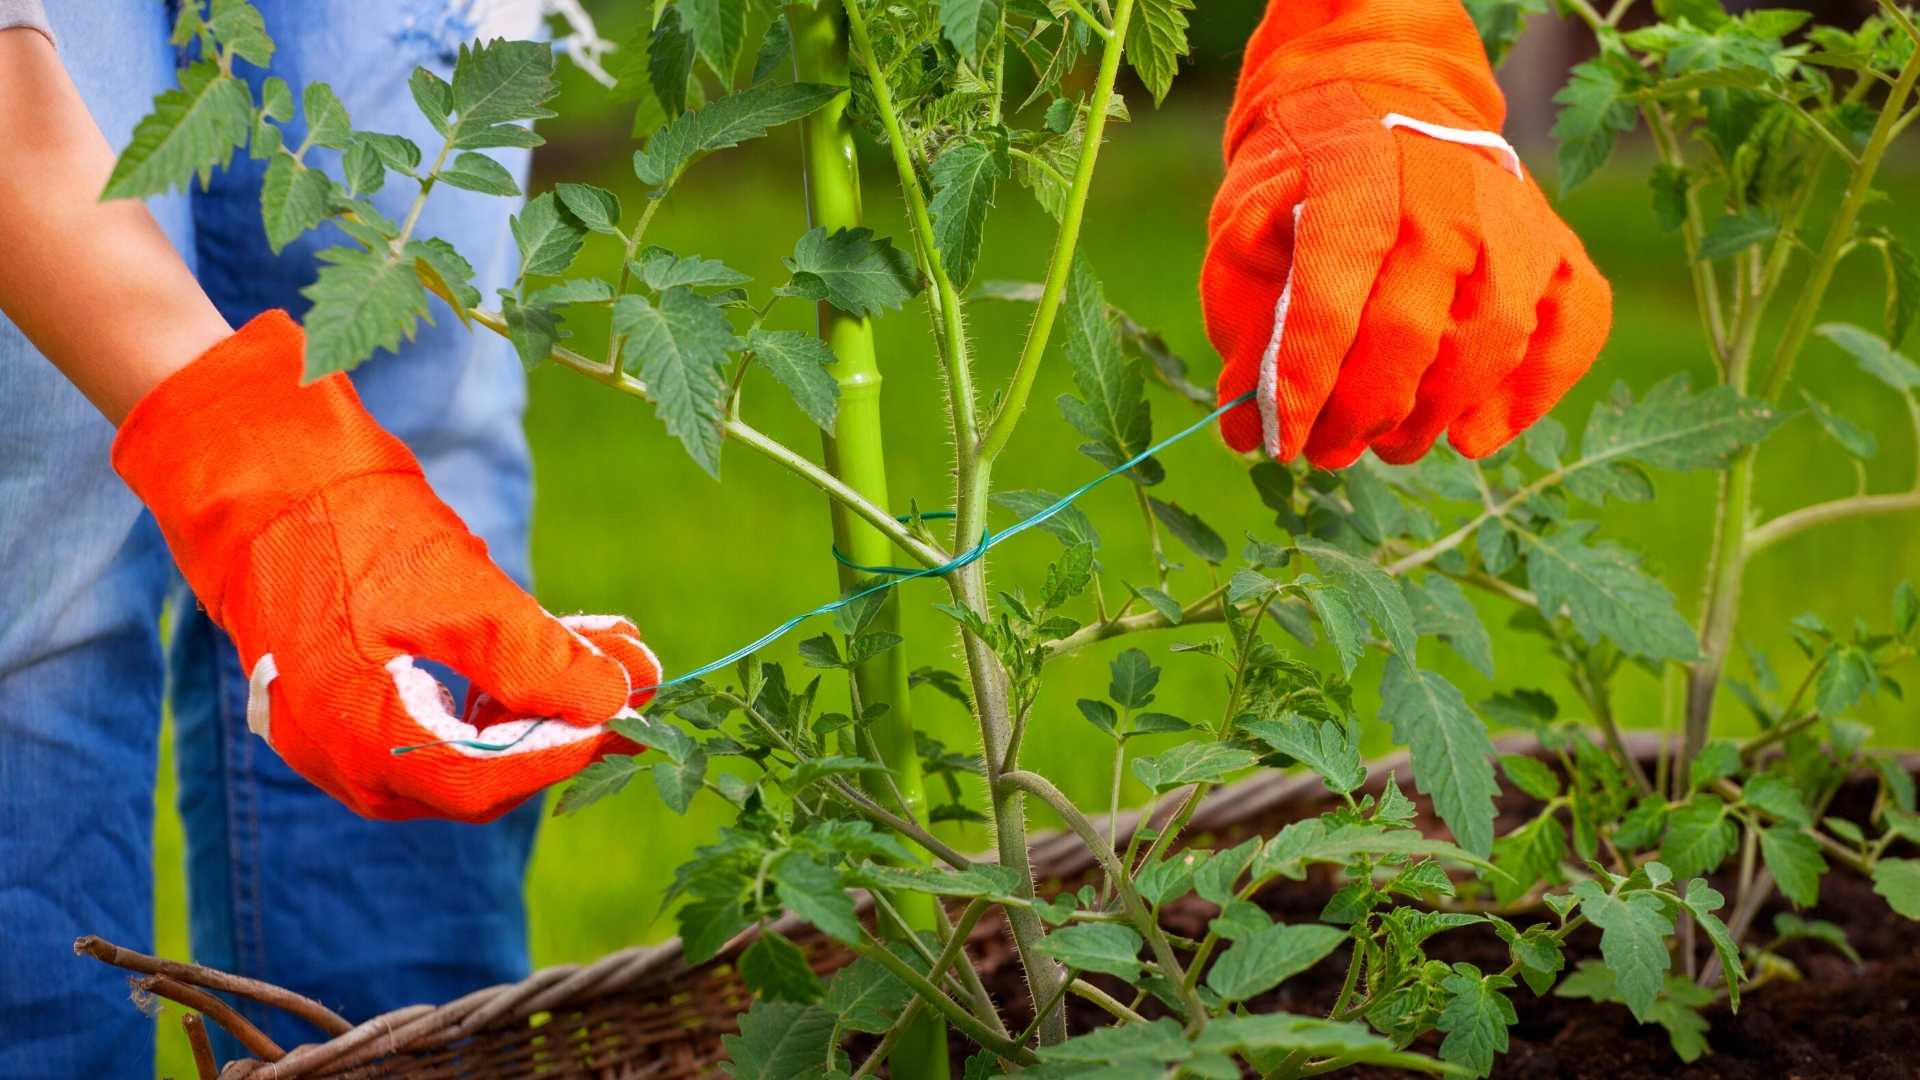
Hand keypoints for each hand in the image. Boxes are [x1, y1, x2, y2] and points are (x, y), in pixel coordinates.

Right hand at [113, 311, 659, 821]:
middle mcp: (350, 763)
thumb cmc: (350, 531)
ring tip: (611, 640)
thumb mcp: (458, 592)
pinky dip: (504, 685)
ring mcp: (346, 741)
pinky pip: (444, 720)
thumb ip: (538, 657)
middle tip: (638, 668)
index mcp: (363, 744)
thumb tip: (620, 701)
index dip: (569, 749)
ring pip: (473, 745)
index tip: (632, 710)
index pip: (490, 783)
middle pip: (487, 774)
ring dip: (547, 697)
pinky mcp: (356, 709)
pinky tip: (555, 638)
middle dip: (568, 719)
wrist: (260, 482)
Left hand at [1204, 0, 1610, 467]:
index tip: (1279, 443)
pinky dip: (1531, 395)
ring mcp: (1515, 220)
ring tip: (1390, 444)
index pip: (1327, 307)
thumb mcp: (1245, 231)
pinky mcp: (1559, 246)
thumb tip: (1243, 430)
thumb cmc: (1307, 181)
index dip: (1301, 390)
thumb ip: (1246, 327)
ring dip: (1436, 417)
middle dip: (1362, 415)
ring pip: (1491, 343)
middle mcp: (1445, 196)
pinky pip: (1574, 328)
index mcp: (1354, 184)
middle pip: (1409, 336)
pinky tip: (1474, 434)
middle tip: (1330, 452)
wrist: (1385, 94)